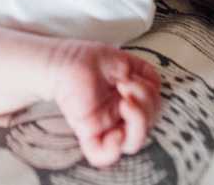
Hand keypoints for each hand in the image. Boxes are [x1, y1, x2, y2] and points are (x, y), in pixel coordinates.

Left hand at [50, 42, 161, 167]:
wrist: (59, 60)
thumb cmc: (84, 58)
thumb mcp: (120, 60)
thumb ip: (142, 72)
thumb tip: (155, 87)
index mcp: (130, 98)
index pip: (153, 107)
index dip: (149, 94)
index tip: (129, 76)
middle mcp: (120, 114)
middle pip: (147, 126)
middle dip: (146, 105)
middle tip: (127, 86)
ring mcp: (105, 124)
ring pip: (132, 143)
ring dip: (138, 122)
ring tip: (125, 103)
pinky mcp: (87, 131)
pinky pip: (102, 154)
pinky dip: (112, 150)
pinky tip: (114, 134)